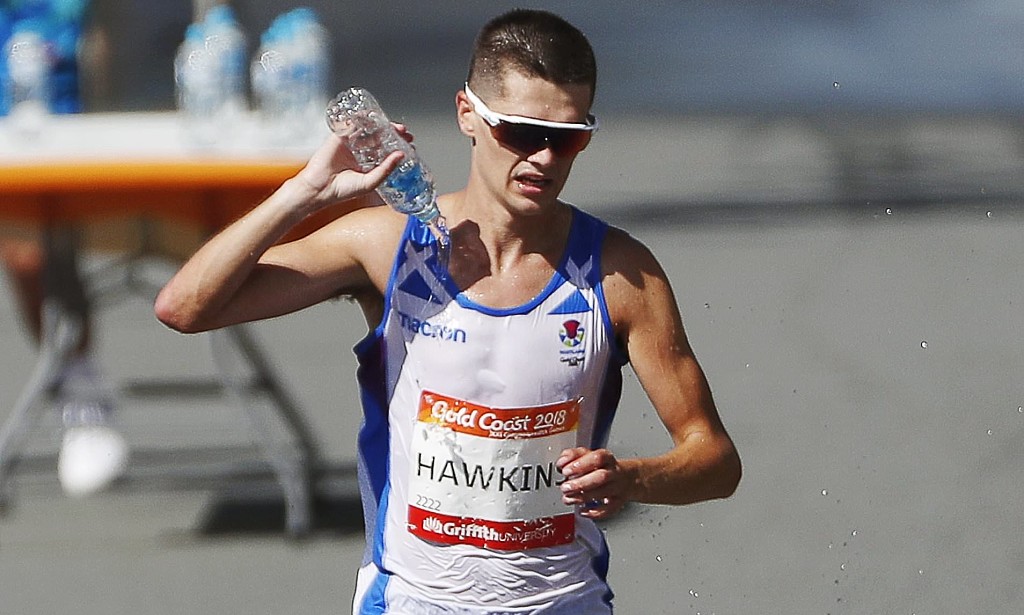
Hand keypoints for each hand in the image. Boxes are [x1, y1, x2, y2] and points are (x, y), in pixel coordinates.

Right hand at [294, 123, 412, 208]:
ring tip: (395, 127)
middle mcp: (359, 152)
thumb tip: (401, 155)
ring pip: (368, 130)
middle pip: (379, 138)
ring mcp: (349, 143)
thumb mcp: (370, 182)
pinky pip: (352, 124)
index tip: (410, 144)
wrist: (320, 189)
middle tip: (405, 133)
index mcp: (367, 164)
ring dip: (382, 126)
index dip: (397, 146)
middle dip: (393, 134)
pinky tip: (374, 118)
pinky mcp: (339, 137)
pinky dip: (362, 119)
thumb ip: (386, 169)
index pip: (385, 151)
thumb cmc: (342, 190)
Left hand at [557, 447, 634, 518]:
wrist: (625, 478)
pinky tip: (582, 511)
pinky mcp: (617, 502)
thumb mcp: (587, 455)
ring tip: (568, 498)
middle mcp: (613, 472)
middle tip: (565, 488)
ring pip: (602, 492)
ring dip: (582, 497)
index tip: (565, 471)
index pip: (596, 458)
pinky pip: (608, 509)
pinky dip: (594, 512)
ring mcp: (617, 488)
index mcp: (606, 458)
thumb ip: (573, 456)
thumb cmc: (601, 467)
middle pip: (601, 476)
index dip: (580, 464)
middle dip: (581, 483)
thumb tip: (562, 462)